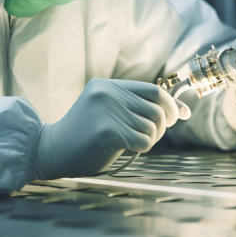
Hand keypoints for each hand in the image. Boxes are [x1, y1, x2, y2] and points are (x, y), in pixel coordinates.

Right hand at [33, 78, 179, 178]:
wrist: (52, 150)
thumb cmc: (86, 136)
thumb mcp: (110, 112)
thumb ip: (138, 108)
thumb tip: (183, 111)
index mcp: (108, 86)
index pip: (153, 90)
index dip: (170, 104)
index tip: (178, 116)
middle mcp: (108, 94)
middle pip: (156, 109)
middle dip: (161, 127)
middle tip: (149, 136)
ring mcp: (107, 112)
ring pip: (152, 126)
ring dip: (150, 139)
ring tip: (134, 143)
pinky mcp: (107, 131)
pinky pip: (144, 140)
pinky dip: (143, 148)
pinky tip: (129, 149)